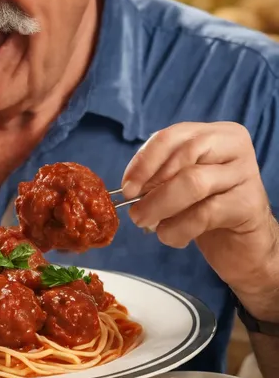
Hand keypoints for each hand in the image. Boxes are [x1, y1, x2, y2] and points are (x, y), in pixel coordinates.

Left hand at [122, 122, 278, 317]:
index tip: (127, 186)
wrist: (243, 244)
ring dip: (160, 206)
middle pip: (184, 154)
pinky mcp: (249, 205)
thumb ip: (160, 175)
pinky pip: (204, 214)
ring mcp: (245, 173)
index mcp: (214, 133)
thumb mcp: (181, 183)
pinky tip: (170, 236)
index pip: (172, 136)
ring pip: (193, 182)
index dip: (145, 160)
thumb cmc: (207, 207)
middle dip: (151, 184)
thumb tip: (131, 185)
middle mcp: (233, 146)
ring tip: (146, 223)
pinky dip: (178, 228)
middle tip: (133, 210)